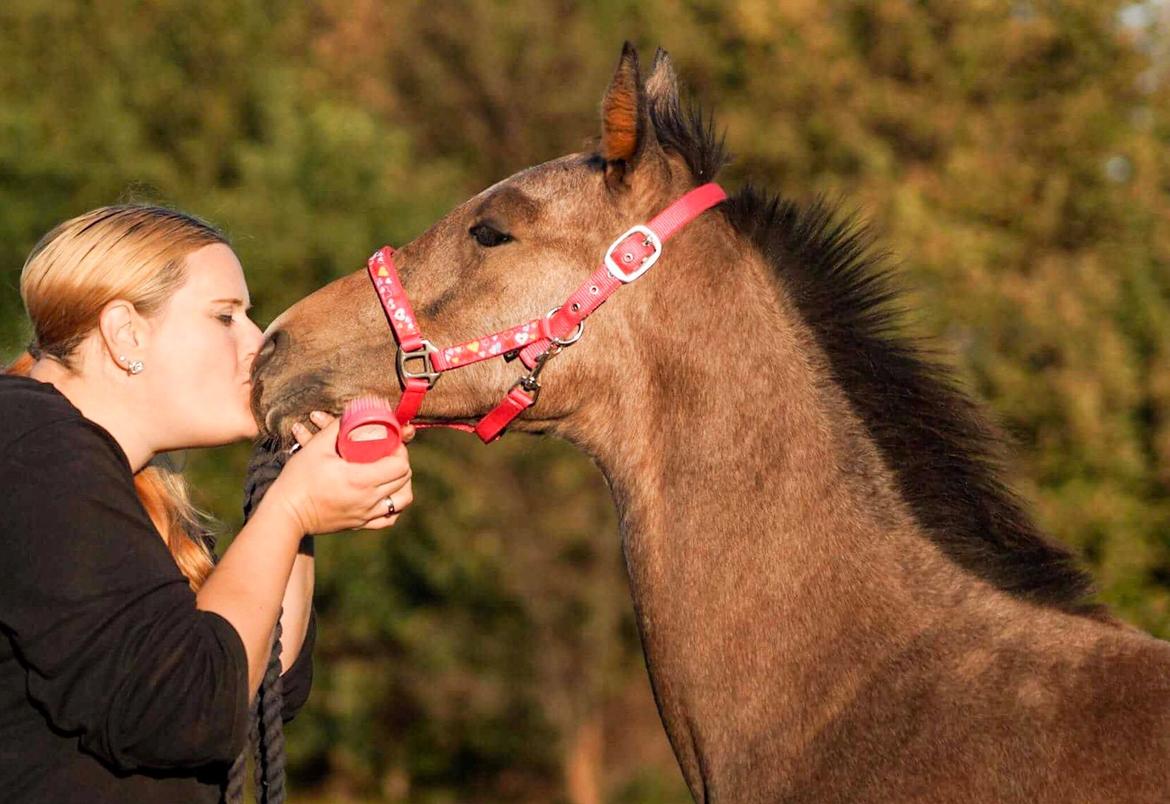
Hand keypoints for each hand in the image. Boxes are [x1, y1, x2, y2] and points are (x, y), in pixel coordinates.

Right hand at [265, 410, 414, 534]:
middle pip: (404, 480)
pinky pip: (388, 520)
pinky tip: (386, 496)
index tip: (391, 443)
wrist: (285, 513)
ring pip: (402, 501)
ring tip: (391, 474)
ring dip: (402, 485)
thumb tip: (352, 412)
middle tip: (390, 453)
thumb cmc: (298, 479)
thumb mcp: (316, 447)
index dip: (400, 451)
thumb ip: (337, 427)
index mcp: (360, 479)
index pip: (400, 465)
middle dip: (402, 463)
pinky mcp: (359, 524)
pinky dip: (393, 507)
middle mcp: (368, 499)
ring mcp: (366, 514)